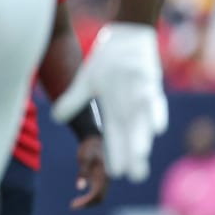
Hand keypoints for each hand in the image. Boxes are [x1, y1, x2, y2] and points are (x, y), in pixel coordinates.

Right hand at [52, 23, 166, 182]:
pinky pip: (154, 100)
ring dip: (142, 137)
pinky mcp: (151, 82)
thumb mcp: (87, 82)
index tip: (115, 172)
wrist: (125, 38)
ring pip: (142, 122)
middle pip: (130, 134)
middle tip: (136, 176)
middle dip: (133, 154)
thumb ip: (74, 101)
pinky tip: (158, 128)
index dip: (115, 152)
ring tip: (141, 154)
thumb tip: (56, 118)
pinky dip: (155, 113)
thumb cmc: (107, 62)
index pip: (114, 134)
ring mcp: (141, 95)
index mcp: (114, 108)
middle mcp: (129, 106)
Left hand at [71, 135, 107, 209]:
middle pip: (99, 197)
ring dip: (88, 201)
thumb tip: (79, 188)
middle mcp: (106, 179)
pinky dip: (90, 196)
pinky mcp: (100, 177)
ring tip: (75, 204)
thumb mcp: (84, 157)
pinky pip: (98, 190)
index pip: (97, 194)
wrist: (94, 138)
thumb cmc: (89, 146)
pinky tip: (81, 197)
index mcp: (104, 175)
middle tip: (72, 206)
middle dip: (87, 204)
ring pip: (99, 195)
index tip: (74, 205)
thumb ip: (83, 172)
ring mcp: (104, 179)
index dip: (87, 202)